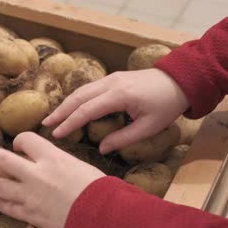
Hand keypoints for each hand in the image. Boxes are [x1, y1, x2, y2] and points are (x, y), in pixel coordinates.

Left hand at [0, 132, 104, 227]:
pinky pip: (6, 207)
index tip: (18, 146)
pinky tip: (1, 200)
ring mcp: (29, 196)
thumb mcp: (80, 167)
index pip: (25, 139)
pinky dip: (1, 202)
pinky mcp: (29, 215)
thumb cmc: (100, 192)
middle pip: (1, 159)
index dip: (19, 141)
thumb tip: (53, 164)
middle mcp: (36, 174)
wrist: (104, 219)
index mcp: (52, 157)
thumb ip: (60, 164)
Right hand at [43, 68, 188, 153]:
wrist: (182, 80)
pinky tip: (69, 107)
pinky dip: (75, 98)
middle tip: (45, 125)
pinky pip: (88, 88)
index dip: (69, 123)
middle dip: (60, 111)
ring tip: (52, 117)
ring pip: (81, 90)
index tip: (56, 134)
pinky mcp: (113, 78)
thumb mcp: (148, 127)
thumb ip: (123, 138)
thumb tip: (102, 149)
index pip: (86, 110)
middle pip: (78, 97)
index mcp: (119, 96)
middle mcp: (111, 83)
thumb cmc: (167, 105)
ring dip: (65, 104)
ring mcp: (111, 78)